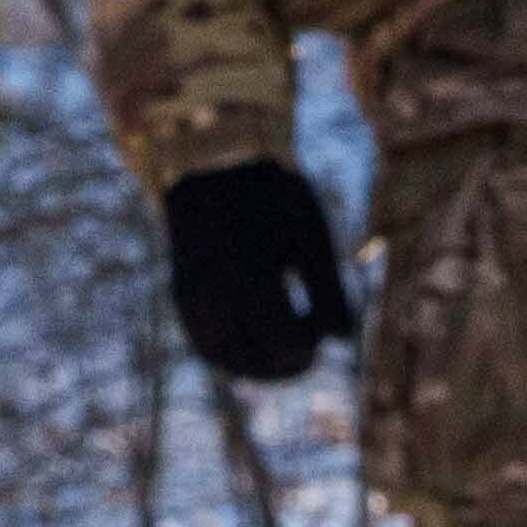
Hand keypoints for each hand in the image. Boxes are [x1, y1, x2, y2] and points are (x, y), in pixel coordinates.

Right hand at [159, 158, 357, 385]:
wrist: (211, 162)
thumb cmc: (271, 193)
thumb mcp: (309, 231)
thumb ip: (328, 286)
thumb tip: (345, 339)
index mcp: (249, 269)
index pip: (284, 338)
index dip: (311, 341)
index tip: (322, 320)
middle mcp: (212, 289)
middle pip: (255, 359)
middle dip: (289, 362)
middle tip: (311, 346)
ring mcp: (190, 296)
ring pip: (227, 359)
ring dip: (261, 365)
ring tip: (288, 349)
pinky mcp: (181, 298)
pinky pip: (207, 345)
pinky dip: (236, 354)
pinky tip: (260, 342)